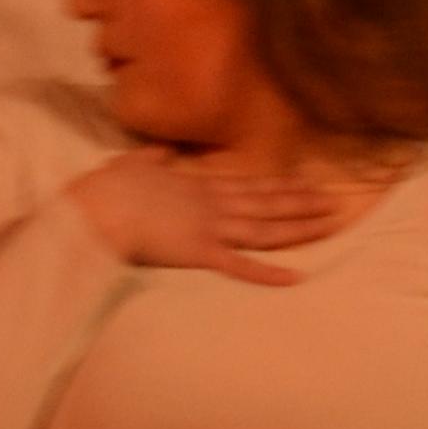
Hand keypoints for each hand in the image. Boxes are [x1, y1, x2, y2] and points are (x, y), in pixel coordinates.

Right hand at [65, 147, 359, 285]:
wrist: (92, 207)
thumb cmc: (104, 189)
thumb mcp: (131, 164)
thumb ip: (151, 159)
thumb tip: (160, 151)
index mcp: (195, 184)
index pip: (246, 185)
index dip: (278, 185)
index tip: (304, 182)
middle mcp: (210, 201)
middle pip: (266, 202)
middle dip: (302, 201)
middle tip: (336, 199)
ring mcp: (208, 225)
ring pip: (264, 226)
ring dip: (299, 225)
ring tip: (332, 223)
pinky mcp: (198, 251)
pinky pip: (240, 265)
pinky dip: (268, 272)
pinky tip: (297, 277)